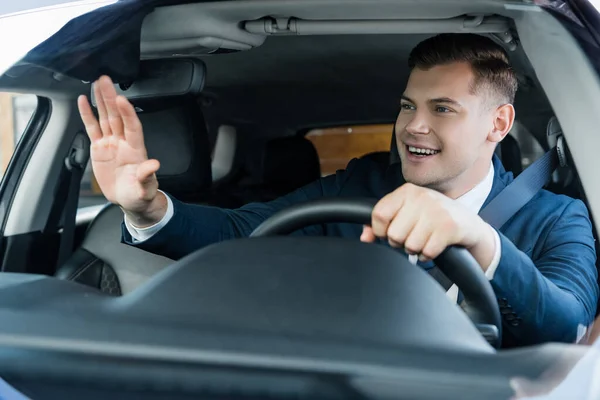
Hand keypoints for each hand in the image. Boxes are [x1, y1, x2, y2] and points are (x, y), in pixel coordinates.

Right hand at [77, 75, 166, 226]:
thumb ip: (147, 175)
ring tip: (97, 83)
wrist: (130, 200)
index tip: (122, 99)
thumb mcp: (145, 188)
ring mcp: (111, 143)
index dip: (128, 112)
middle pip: (117, 115)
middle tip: (106, 80)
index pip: (132, 126)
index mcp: (135, 149)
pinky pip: (92, 128)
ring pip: (105, 117)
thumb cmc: (140, 194)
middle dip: (111, 97)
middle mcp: (123, 142)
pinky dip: (87, 115)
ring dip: (101, 100)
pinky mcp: (99, 148)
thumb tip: (154, 164)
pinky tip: (83, 101)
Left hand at [360, 183, 495, 268]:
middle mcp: (421, 197)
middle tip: (414, 235)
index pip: (379, 214)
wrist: (469, 225)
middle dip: (401, 242)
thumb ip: (382, 223)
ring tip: (426, 239)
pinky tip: (435, 245)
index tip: (390, 232)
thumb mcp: (407, 213)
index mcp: (407, 191)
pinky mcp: (449, 227)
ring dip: (416, 249)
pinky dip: (428, 255)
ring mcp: (436, 211)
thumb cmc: (433, 219)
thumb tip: (364, 237)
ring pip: (409, 245)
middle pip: (393, 234)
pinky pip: (426, 252)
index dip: (380, 231)